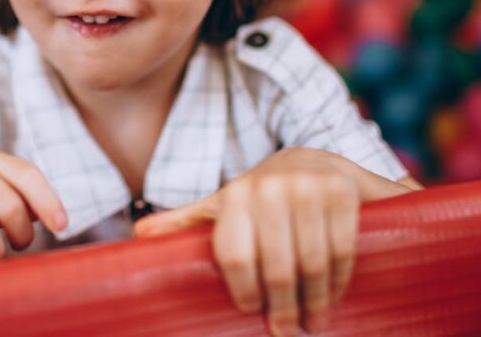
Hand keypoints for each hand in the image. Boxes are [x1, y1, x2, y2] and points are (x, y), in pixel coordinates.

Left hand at [133, 148, 411, 335]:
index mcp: (234, 196)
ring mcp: (307, 187)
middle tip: (288, 331)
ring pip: (312, 263)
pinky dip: (340, 279)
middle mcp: (269, 188)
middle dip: (285, 309)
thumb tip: (138, 235)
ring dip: (316, 301)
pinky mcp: (341, 190)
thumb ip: (185, 222)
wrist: (311, 160)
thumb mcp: (221, 207)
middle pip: (278, 268)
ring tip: (315, 322)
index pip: (235, 257)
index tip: (253, 312)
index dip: (246, 291)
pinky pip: (341, 248)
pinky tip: (335, 294)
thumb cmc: (261, 196)